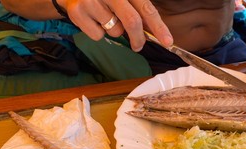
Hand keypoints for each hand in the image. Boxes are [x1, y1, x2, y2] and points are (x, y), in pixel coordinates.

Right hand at [58, 0, 172, 51]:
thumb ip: (137, 9)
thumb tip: (154, 31)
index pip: (147, 8)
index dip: (159, 27)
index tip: (167, 41)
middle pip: (132, 21)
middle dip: (138, 38)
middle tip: (138, 46)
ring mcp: (91, 0)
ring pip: (114, 31)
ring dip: (115, 30)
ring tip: (104, 16)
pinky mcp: (77, 11)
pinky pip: (98, 35)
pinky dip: (98, 33)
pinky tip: (92, 19)